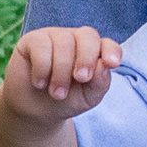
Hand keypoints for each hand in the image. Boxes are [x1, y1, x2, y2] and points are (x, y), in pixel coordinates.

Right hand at [0, 27, 120, 127]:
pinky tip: (40, 83)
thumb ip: (99, 82)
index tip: (112, 64)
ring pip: (64, 42)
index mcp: (95, 51)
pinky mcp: (33, 40)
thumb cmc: (67, 100)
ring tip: (57, 93)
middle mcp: (76, 39)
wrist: (36, 110)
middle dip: (86, 58)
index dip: (111, 51)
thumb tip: (104, 64)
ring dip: (61, 72)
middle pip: (88, 35)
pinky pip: (41, 46)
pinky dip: (42, 68)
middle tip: (81, 79)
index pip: (107, 44)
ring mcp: (55, 36)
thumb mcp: (88, 97)